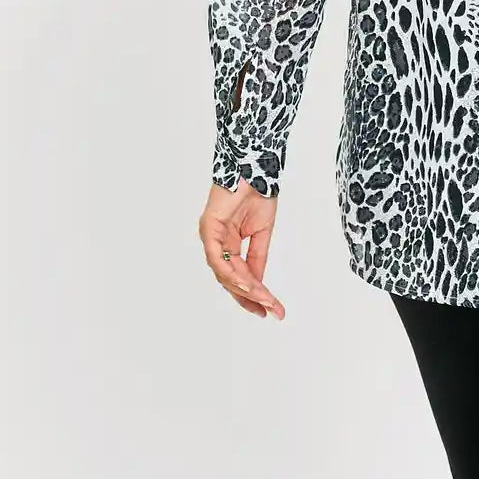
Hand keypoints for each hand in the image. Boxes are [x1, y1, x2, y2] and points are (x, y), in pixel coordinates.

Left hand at [198, 179, 285, 319]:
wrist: (255, 169)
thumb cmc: (256, 194)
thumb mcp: (261, 233)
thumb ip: (257, 259)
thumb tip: (258, 285)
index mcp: (228, 244)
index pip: (240, 276)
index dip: (254, 295)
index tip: (270, 310)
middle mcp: (217, 244)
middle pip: (231, 280)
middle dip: (251, 297)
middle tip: (270, 310)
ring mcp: (210, 237)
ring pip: (224, 274)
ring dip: (245, 289)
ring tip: (263, 300)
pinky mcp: (208, 229)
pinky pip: (218, 259)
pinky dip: (232, 273)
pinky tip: (247, 284)